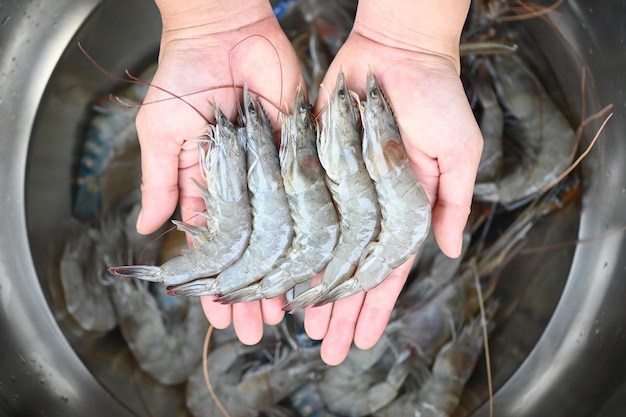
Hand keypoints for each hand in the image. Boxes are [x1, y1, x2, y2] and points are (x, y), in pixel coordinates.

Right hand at [135, 2, 302, 344]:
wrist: (225, 30)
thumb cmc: (185, 76)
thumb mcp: (161, 133)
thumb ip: (161, 183)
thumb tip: (143, 231)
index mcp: (209, 185)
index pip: (214, 247)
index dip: (214, 282)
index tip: (218, 315)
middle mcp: (246, 186)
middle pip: (253, 249)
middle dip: (251, 289)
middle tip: (255, 328)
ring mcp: (275, 172)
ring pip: (284, 234)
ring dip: (283, 272)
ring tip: (285, 310)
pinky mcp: (303, 152)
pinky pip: (311, 198)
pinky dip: (313, 230)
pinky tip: (317, 263)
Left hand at [304, 25, 482, 364]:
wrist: (396, 51)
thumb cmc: (436, 97)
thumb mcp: (459, 152)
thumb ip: (453, 202)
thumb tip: (451, 251)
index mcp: (405, 209)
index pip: (388, 270)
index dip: (376, 306)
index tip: (365, 338)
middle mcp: (370, 207)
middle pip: (351, 271)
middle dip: (342, 310)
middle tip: (328, 349)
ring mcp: (341, 191)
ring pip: (322, 252)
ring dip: (314, 289)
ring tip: (302, 326)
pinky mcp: (315, 168)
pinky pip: (302, 215)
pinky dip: (293, 245)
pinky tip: (283, 274)